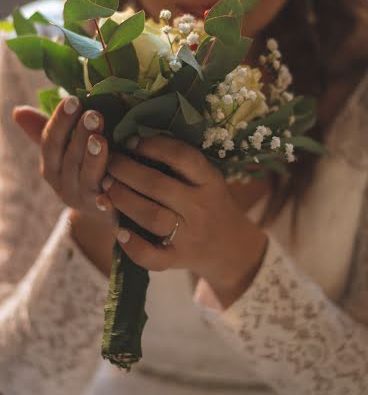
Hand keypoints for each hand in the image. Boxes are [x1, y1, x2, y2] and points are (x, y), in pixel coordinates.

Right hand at [12, 97, 115, 227]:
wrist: (104, 214)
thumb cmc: (86, 170)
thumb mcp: (66, 151)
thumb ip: (50, 130)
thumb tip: (18, 111)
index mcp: (51, 166)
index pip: (51, 141)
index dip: (61, 121)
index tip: (73, 100)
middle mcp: (63, 185)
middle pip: (70, 158)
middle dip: (81, 135)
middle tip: (93, 114)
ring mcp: (83, 200)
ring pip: (87, 178)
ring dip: (93, 158)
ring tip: (101, 139)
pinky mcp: (104, 213)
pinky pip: (105, 204)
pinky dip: (107, 195)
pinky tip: (115, 180)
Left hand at [104, 135, 267, 304]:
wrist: (231, 246)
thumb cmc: (210, 201)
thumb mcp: (207, 176)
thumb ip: (180, 161)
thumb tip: (136, 139)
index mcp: (209, 180)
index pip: (181, 157)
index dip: (152, 146)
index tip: (130, 141)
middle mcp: (199, 207)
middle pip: (158, 185)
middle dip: (126, 170)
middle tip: (109, 162)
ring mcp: (188, 235)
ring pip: (151, 217)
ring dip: (122, 200)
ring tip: (106, 187)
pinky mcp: (177, 259)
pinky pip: (152, 257)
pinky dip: (132, 245)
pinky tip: (118, 231)